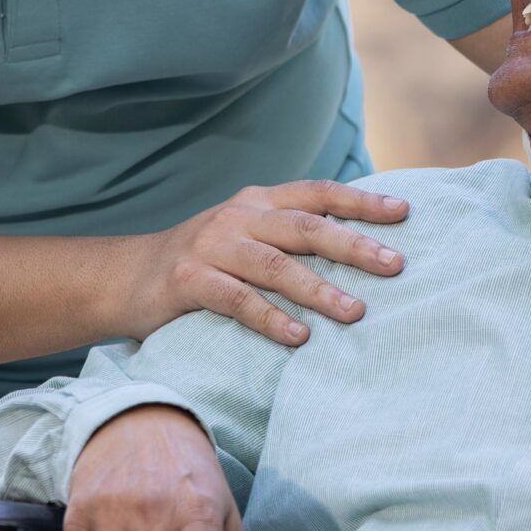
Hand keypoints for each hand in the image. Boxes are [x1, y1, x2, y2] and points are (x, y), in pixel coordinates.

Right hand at [121, 181, 408, 346]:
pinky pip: (238, 300)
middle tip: (395, 266)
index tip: (404, 213)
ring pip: (276, 266)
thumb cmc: (204, 261)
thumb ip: (290, 233)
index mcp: (259, 201)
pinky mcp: (188, 280)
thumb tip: (362, 246)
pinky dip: (271, 319)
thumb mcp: (246, 233)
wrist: (125, 278)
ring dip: (319, 290)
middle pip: (306, 227)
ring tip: (356, 312)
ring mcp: (211, 246)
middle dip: (354, 246)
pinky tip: (299, 337)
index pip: (319, 194)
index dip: (361, 202)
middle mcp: (238, 216)